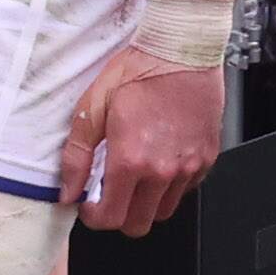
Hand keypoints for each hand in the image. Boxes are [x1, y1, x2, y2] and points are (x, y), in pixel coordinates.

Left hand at [58, 45, 221, 235]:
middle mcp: (163, 170)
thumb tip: (68, 189)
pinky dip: (171, 185)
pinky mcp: (207, 158)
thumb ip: (76, 155)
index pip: (110, 218)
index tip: (90, 203)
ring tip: (136, 174)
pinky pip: (187, 189)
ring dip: (146, 202)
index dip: (95, 216)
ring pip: (164, 210)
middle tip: (111, 192)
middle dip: (120, 215)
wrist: (181, 49)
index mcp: (131, 160)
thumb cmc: (139, 70)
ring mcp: (189, 167)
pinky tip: (160, 160)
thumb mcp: (93, 107)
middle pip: (139, 225)